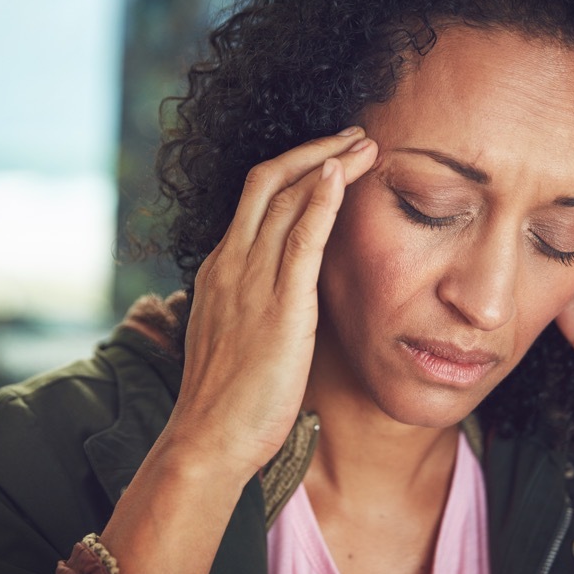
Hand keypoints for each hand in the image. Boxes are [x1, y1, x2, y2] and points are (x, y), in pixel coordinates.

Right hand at [167, 127, 377, 482]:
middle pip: (268, 182)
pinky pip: (299, 238)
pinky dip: (321, 200)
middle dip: (314, 150)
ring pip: (286, 198)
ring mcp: (250, 281)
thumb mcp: (237, 338)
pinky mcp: (278, 306)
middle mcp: (231, 263)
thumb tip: (288, 296)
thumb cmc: (226, 401)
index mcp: (221, 269)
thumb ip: (257, 305)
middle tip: (354, 135)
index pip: (255, 199)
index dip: (297, 170)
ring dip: (329, 163)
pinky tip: (342, 176)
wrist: (208, 439)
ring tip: (366, 144)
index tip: (331, 158)